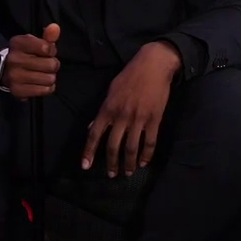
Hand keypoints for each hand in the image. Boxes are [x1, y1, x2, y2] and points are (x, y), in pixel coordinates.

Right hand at [0, 24, 61, 97]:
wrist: (3, 70)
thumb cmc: (24, 54)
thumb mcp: (34, 42)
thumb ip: (47, 36)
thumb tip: (55, 27)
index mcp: (18, 43)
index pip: (46, 48)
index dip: (51, 51)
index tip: (46, 52)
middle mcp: (14, 59)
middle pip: (51, 65)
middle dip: (53, 65)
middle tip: (46, 65)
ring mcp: (14, 76)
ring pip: (49, 79)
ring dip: (50, 77)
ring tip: (43, 74)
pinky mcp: (17, 90)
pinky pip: (45, 91)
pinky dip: (47, 88)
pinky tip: (40, 83)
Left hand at [82, 42, 178, 176]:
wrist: (153, 65)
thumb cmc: (130, 76)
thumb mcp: (111, 91)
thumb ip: (102, 112)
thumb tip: (92, 127)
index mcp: (108, 108)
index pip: (95, 134)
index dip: (89, 151)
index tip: (85, 165)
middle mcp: (121, 116)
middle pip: (114, 145)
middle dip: (111, 163)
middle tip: (111, 175)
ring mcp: (138, 118)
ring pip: (132, 147)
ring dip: (129, 163)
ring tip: (129, 173)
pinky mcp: (154, 119)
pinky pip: (150, 141)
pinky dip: (147, 154)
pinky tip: (144, 162)